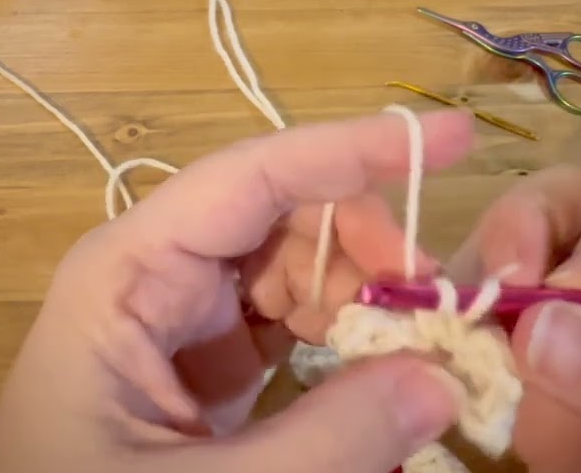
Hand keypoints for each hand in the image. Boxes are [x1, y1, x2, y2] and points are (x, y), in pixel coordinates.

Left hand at [0, 110, 475, 472]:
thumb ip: (328, 440)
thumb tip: (443, 380)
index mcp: (131, 274)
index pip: (255, 177)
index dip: (355, 148)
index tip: (448, 141)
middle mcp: (161, 276)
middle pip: (288, 217)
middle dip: (370, 248)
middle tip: (437, 307)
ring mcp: (189, 319)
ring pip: (302, 268)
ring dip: (366, 299)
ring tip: (417, 351)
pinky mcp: (212, 365)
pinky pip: (296, 321)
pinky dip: (347, 339)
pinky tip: (381, 371)